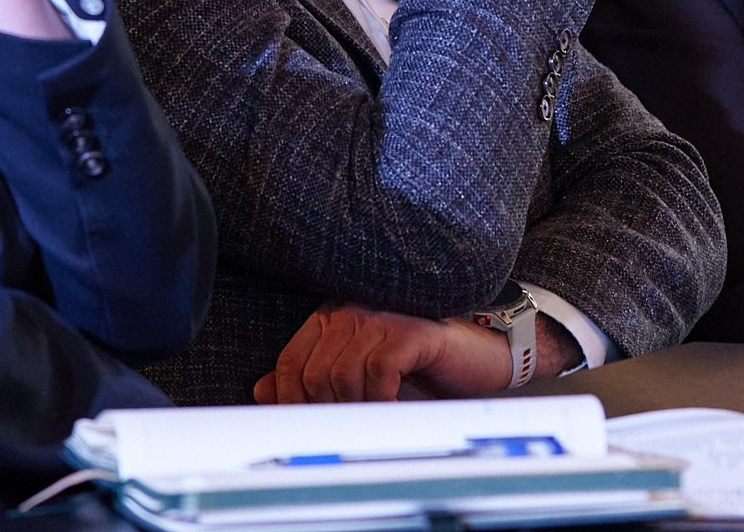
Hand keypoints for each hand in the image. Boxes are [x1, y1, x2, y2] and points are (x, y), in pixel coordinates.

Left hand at [252, 303, 577, 403]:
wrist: (481, 356)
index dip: (287, 401)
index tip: (300, 430)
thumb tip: (262, 389)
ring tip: (369, 426)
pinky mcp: (409, 329)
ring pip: (340, 376)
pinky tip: (391, 412)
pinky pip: (377, 374)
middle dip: (322, 413)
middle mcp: (351, 308)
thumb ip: (314, 375)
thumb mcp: (361, 373)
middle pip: (311, 372)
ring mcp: (381, 315)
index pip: (288, 361)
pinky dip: (380, 402)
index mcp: (332, 315)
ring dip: (352, 412)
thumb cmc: (420, 366)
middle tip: (341, 434)